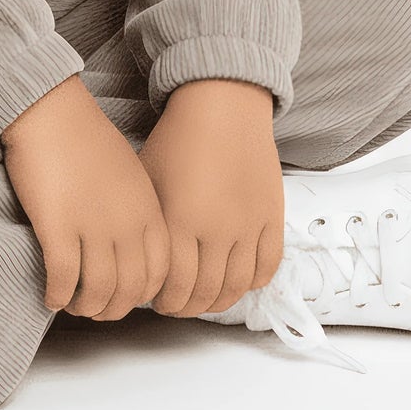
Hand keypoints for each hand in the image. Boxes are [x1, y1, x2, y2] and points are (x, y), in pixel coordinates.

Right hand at [0, 75, 171, 319]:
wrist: (50, 108)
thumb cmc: (84, 137)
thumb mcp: (129, 172)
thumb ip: (137, 210)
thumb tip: (128, 249)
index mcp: (147, 209)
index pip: (159, 273)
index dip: (142, 294)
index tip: (124, 296)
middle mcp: (126, 222)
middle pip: (131, 290)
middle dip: (113, 309)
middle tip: (95, 309)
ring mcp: (92, 226)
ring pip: (97, 291)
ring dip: (85, 307)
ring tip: (72, 305)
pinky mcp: (57, 227)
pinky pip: (63, 280)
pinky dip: (58, 296)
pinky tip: (51, 297)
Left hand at [138, 80, 285, 316]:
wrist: (222, 103)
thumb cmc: (178, 136)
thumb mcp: (147, 179)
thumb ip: (145, 224)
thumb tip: (138, 261)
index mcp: (179, 220)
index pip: (173, 286)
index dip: (164, 301)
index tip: (157, 300)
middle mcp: (216, 229)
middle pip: (204, 294)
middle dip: (186, 306)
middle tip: (177, 304)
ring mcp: (248, 225)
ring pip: (236, 288)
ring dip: (217, 301)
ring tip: (204, 297)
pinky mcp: (272, 217)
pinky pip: (267, 267)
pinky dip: (251, 282)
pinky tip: (235, 279)